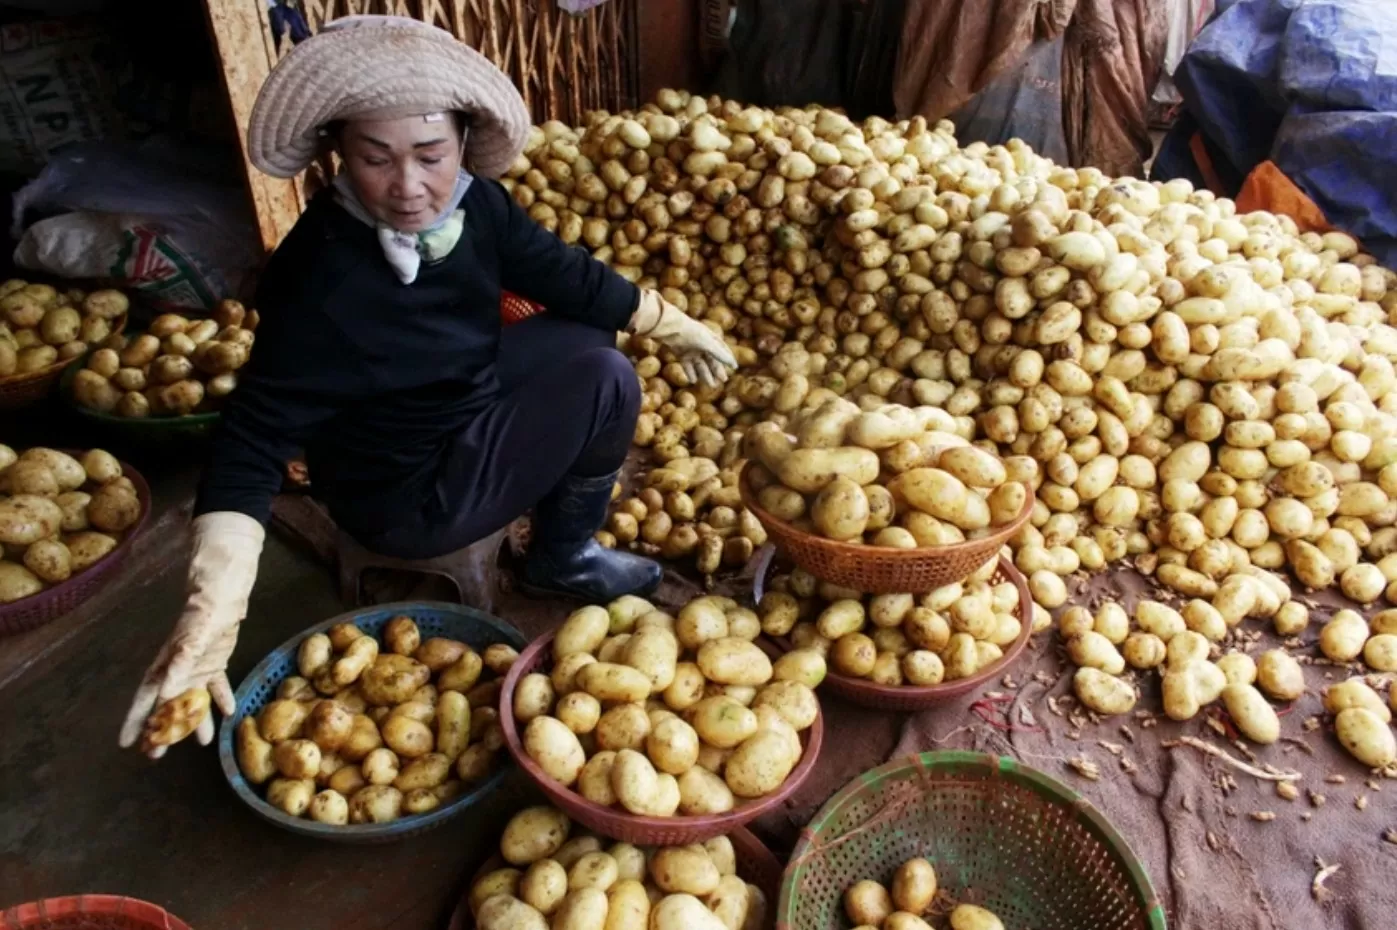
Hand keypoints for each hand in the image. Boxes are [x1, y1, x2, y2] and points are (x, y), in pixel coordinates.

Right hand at [119, 512, 264, 757]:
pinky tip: (230, 712)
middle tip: (157, 754)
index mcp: (167, 663)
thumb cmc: (204, 610)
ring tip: (201, 743)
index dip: (135, 720)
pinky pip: (216, 683)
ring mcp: (197, 663)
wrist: (222, 588)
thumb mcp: (194, 637)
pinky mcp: (215, 658)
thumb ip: (181, 663)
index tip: (128, 744)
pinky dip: (222, 697)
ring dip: (196, 720)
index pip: (146, 697)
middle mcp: (179, 667)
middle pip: (166, 703)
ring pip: (193, 698)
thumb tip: (166, 693)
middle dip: (162, 728)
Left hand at [628, 290, 737, 388]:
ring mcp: (691, 349)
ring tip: (711, 385)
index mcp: (710, 338)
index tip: (734, 367)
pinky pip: (687, 366)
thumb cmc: (691, 333)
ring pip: (700, 365)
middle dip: (717, 370)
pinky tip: (694, 381)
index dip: (728, 358)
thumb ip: (720, 355)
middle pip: (711, 359)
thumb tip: (733, 364)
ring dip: (705, 374)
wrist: (670, 327)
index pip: (722, 349)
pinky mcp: (681, 354)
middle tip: (722, 381)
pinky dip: (690, 373)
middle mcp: (702, 344)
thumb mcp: (708, 344)